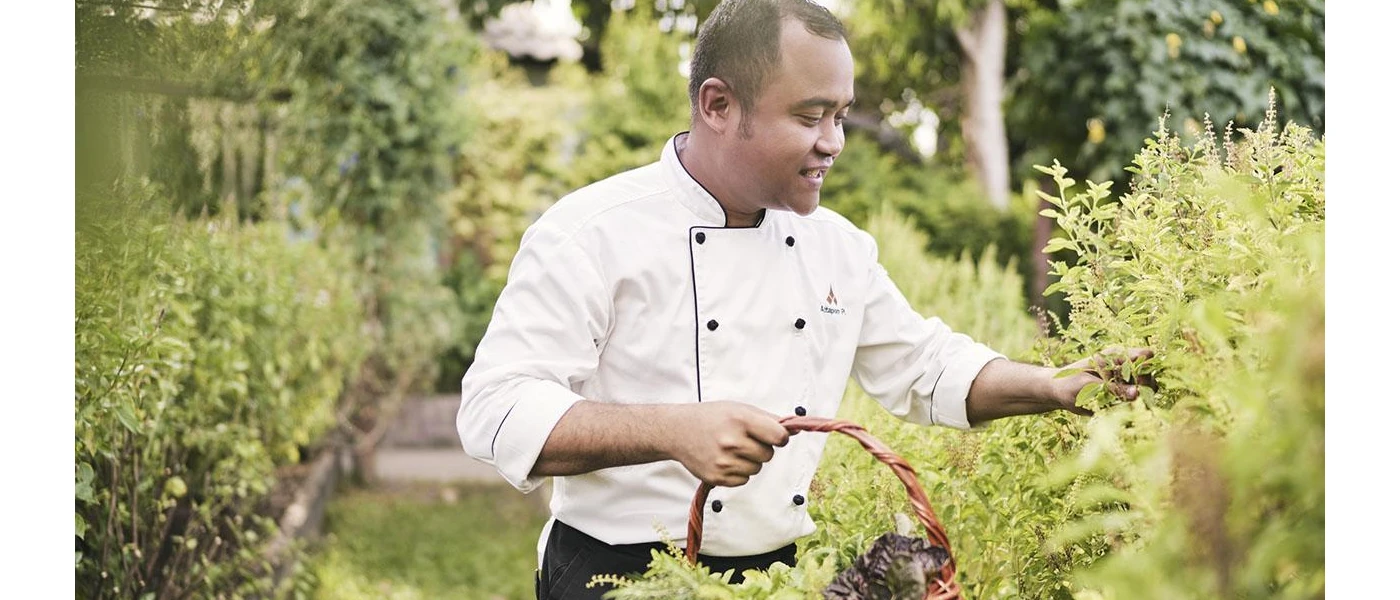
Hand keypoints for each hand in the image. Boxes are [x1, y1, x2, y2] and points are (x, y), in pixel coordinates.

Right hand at [668, 401, 789, 486]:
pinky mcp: (717, 477)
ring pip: (757, 469)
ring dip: (750, 461)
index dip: (780, 437)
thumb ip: (769, 419)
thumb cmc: (711, 417)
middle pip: (769, 455)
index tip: (773, 435)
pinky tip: (724, 459)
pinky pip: (743, 479)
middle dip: (762, 448)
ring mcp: (724, 462)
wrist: (677, 431)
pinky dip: (738, 471)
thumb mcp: (739, 409)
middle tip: (743, 439)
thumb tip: (797, 429)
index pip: (779, 437)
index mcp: (741, 420)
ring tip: (731, 449)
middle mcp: (732, 442)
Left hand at [1052, 347, 1157, 415]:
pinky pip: (1136, 402)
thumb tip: (1137, 393)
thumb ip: (1112, 388)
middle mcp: (1125, 367)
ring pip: (1146, 390)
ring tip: (1120, 404)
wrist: (1059, 393)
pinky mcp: (1123, 395)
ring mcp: (1126, 382)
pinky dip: (1131, 407)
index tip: (1137, 381)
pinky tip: (1117, 409)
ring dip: (1139, 400)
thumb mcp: (1088, 385)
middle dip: (1144, 387)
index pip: (1146, 356)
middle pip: (1150, 375)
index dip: (1147, 367)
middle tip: (1129, 398)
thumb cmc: (1069, 383)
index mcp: (1117, 356)